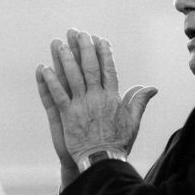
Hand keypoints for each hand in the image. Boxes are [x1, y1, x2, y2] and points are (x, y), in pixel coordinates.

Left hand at [39, 29, 157, 166]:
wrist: (102, 161)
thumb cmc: (118, 143)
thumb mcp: (133, 122)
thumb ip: (139, 101)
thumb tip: (151, 88)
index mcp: (113, 98)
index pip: (108, 69)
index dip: (104, 53)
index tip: (100, 39)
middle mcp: (97, 98)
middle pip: (89, 67)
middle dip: (83, 48)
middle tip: (77, 32)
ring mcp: (81, 106)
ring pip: (72, 77)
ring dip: (64, 59)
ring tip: (58, 43)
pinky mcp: (68, 116)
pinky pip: (58, 95)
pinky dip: (50, 81)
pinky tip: (43, 68)